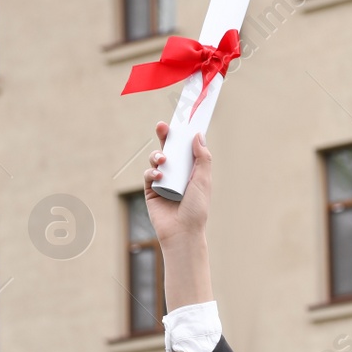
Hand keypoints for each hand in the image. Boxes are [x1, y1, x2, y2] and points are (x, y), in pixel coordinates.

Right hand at [143, 121, 212, 255]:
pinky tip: (158, 175)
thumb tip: (198, 135)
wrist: (183, 231)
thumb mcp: (203, 181)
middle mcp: (177, 174)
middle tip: (162, 126)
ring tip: (162, 160)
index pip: (186, 149)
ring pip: (156, 159)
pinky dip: (152, 171)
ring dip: (157, 155)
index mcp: (192, 171)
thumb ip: (202, 158)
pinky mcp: (151, 190)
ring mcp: (163, 181)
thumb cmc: (197, 209)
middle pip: (169, 149)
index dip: (182, 136)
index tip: (181, 120)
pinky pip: (149, 174)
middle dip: (165, 137)